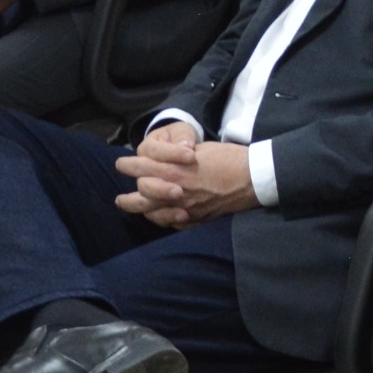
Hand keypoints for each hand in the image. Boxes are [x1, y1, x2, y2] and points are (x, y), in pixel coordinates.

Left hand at [117, 128, 254, 226]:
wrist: (253, 177)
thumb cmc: (229, 158)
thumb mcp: (200, 150)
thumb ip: (177, 158)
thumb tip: (163, 161)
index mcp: (175, 170)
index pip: (141, 167)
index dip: (128, 165)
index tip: (122, 163)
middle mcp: (175, 191)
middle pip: (140, 194)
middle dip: (127, 194)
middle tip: (119, 196)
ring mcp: (185, 208)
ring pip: (152, 213)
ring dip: (138, 209)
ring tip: (128, 207)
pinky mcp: (196, 219)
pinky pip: (171, 223)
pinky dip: (161, 219)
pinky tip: (157, 216)